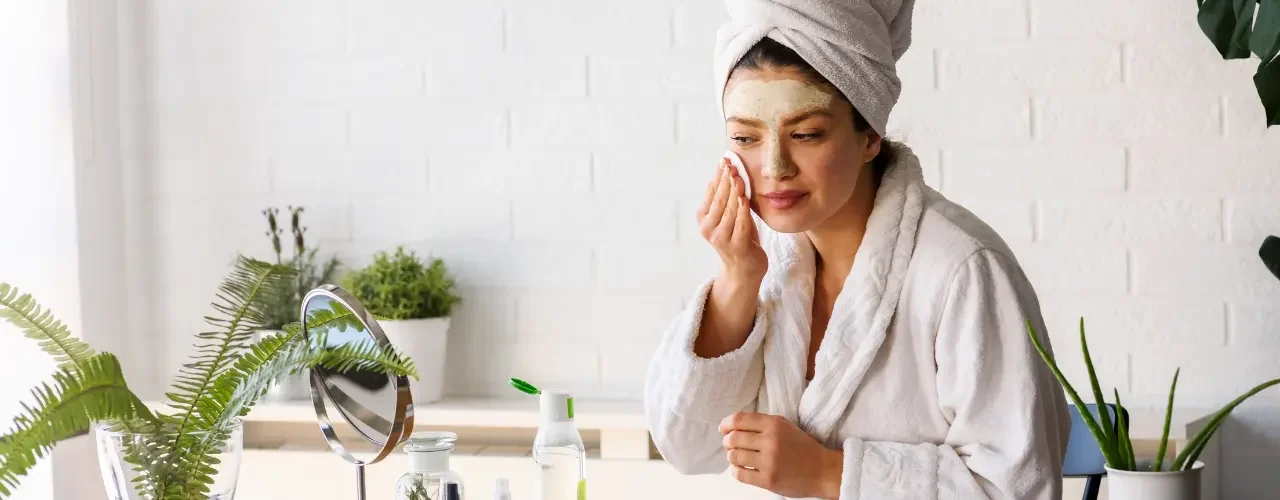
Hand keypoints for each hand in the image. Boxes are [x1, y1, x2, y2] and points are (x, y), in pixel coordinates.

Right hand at [698, 159, 766, 283]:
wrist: (744, 268)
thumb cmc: (739, 236)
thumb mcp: (730, 214)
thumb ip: (727, 197)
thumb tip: (725, 171)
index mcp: (704, 218)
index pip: (711, 192)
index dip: (718, 175)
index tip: (724, 160)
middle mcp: (708, 228)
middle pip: (719, 199)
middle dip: (726, 180)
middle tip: (731, 164)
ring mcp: (721, 239)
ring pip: (728, 210)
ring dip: (734, 192)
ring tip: (738, 177)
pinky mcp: (737, 247)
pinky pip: (740, 225)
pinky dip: (742, 211)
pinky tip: (744, 199)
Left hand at [719, 412, 842, 499]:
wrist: (823, 470)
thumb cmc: (802, 447)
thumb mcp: (785, 426)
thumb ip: (762, 424)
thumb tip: (732, 426)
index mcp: (774, 424)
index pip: (739, 420)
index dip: (725, 424)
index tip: (723, 429)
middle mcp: (770, 441)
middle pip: (733, 438)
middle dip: (727, 441)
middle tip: (729, 444)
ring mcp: (769, 461)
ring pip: (734, 456)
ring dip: (732, 456)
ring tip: (737, 457)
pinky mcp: (768, 480)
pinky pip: (740, 474)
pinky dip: (736, 470)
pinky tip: (741, 468)